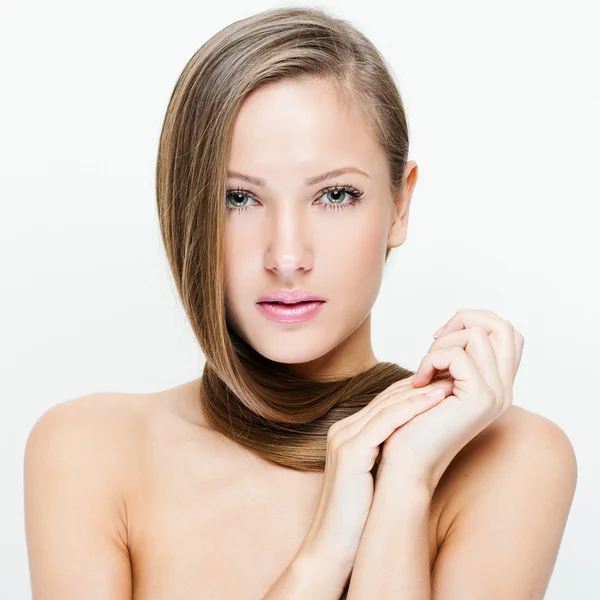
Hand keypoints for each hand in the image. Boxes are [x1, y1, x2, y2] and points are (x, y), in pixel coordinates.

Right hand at [297, 374, 454, 579]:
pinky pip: (386, 421)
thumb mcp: (374, 478)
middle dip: (420, 385)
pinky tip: (436, 401)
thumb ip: (387, 456)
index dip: (414, 391)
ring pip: (387, 404)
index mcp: (348, 433)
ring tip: (450, 382)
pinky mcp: (350, 451)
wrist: (334, 547)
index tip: (444, 384)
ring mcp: (344, 438)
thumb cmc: (359, 517)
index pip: (384, 402)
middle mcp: (343, 430)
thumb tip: (419, 447)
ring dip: (421, 391)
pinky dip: (412, 408)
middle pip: (386, 397)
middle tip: (451, 375)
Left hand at [376, 308, 524, 494]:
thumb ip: (456, 359)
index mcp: (497, 384)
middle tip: (435, 341)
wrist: (406, 462)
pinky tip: (419, 382)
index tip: (441, 338)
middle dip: (464, 320)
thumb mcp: (440, 382)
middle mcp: (504, 389)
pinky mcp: (479, 398)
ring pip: (477, 335)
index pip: (506, 334)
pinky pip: (457, 355)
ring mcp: (496, 394)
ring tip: (424, 371)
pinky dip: (431, 360)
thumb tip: (456, 323)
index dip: (475, 321)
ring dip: (441, 345)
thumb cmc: (414, 422)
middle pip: (503, 326)